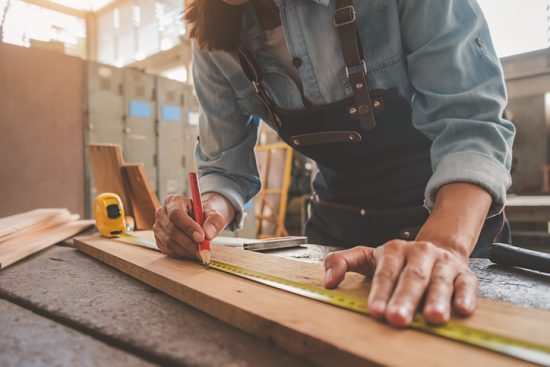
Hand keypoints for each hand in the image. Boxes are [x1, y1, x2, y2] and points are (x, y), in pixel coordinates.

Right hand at [153, 193, 233, 258]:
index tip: (201, 237)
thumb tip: (208, 233)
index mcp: (174, 201)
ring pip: (169, 242)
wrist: (198, 221)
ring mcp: (158, 227)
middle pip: (172, 230)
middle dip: (189, 242)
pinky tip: (192, 252)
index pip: (176, 214)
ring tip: (200, 252)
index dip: (188, 226)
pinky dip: (182, 253)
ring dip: (187, 250)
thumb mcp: (214, 215)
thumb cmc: (204, 216)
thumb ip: (214, 222)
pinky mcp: (159, 240)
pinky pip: (168, 250)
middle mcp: (162, 213)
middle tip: (203, 250)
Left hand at [323, 240, 476, 326]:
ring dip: (437, 299)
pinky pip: (466, 284)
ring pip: (440, 281)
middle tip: (397, 319)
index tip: (374, 310)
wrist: (436, 249)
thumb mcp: (366, 257)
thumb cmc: (396, 261)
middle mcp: (420, 253)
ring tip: (433, 317)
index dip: (380, 292)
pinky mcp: (464, 274)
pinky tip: (462, 309)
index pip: (385, 272)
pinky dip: (465, 296)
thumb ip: (342, 262)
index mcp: (393, 249)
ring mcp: (443, 262)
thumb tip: (327, 282)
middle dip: (405, 299)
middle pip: (412, 277)